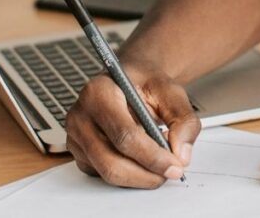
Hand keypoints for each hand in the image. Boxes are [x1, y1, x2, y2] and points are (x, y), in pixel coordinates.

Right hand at [65, 59, 201, 187]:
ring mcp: (76, 137)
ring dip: (139, 177)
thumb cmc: (146, 84)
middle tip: (172, 172)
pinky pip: (103, 176)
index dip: (152, 156)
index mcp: (99, 93)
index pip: (124, 135)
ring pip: (107, 173)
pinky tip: (143, 161)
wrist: (132, 81)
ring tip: (160, 164)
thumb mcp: (171, 92)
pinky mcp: (80, 154)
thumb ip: (183, 120)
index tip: (175, 166)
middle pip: (111, 161)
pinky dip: (128, 176)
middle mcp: (80, 116)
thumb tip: (181, 154)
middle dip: (146, 174)